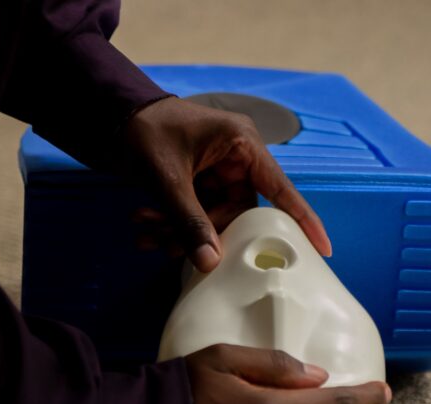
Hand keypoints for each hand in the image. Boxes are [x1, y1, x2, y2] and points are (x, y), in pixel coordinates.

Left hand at [122, 97, 330, 271]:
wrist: (107, 113)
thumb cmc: (142, 130)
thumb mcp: (166, 177)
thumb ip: (188, 221)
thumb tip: (210, 263)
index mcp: (241, 144)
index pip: (281, 189)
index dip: (303, 220)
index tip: (323, 249)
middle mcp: (236, 158)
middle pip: (238, 213)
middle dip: (203, 232)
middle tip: (167, 245)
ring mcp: (217, 171)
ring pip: (213, 217)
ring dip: (181, 230)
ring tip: (146, 233)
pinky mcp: (198, 181)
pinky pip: (197, 212)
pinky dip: (173, 223)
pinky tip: (146, 227)